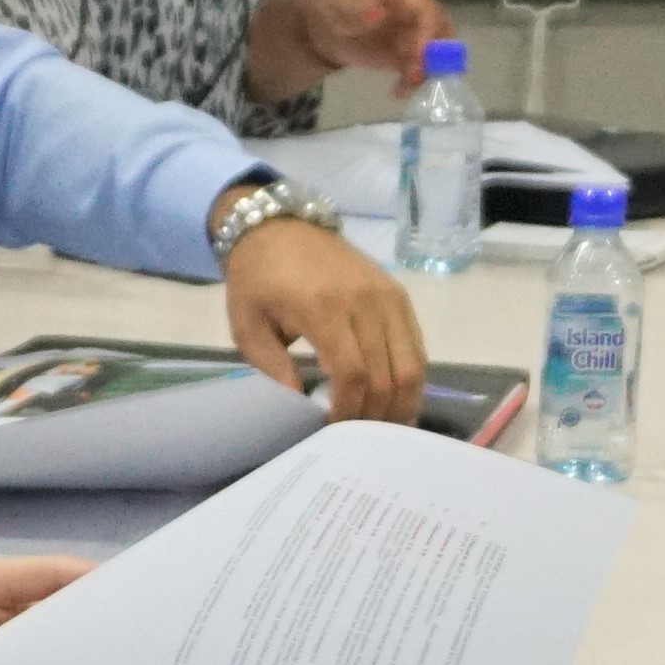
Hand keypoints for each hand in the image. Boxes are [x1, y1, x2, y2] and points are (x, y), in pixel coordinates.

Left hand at [221, 213, 427, 425]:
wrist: (277, 226)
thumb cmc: (257, 279)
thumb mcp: (248, 326)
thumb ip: (273, 369)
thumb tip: (302, 407)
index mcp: (323, 307)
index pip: (352, 372)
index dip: (348, 409)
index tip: (333, 431)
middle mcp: (364, 300)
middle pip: (387, 374)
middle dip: (375, 415)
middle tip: (358, 439)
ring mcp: (387, 295)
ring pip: (412, 363)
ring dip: (401, 402)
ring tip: (382, 428)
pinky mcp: (397, 293)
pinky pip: (416, 345)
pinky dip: (410, 378)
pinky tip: (396, 400)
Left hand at [254, 0, 446, 98]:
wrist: (326, 28)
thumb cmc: (335, 6)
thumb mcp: (339, 2)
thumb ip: (356, 8)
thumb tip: (378, 14)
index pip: (426, 8)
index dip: (427, 31)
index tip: (418, 54)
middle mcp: (417, 12)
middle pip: (441, 31)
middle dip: (436, 54)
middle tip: (416, 73)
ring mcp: (415, 34)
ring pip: (437, 54)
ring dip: (427, 71)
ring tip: (404, 86)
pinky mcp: (408, 56)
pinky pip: (420, 70)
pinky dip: (413, 83)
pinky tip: (397, 92)